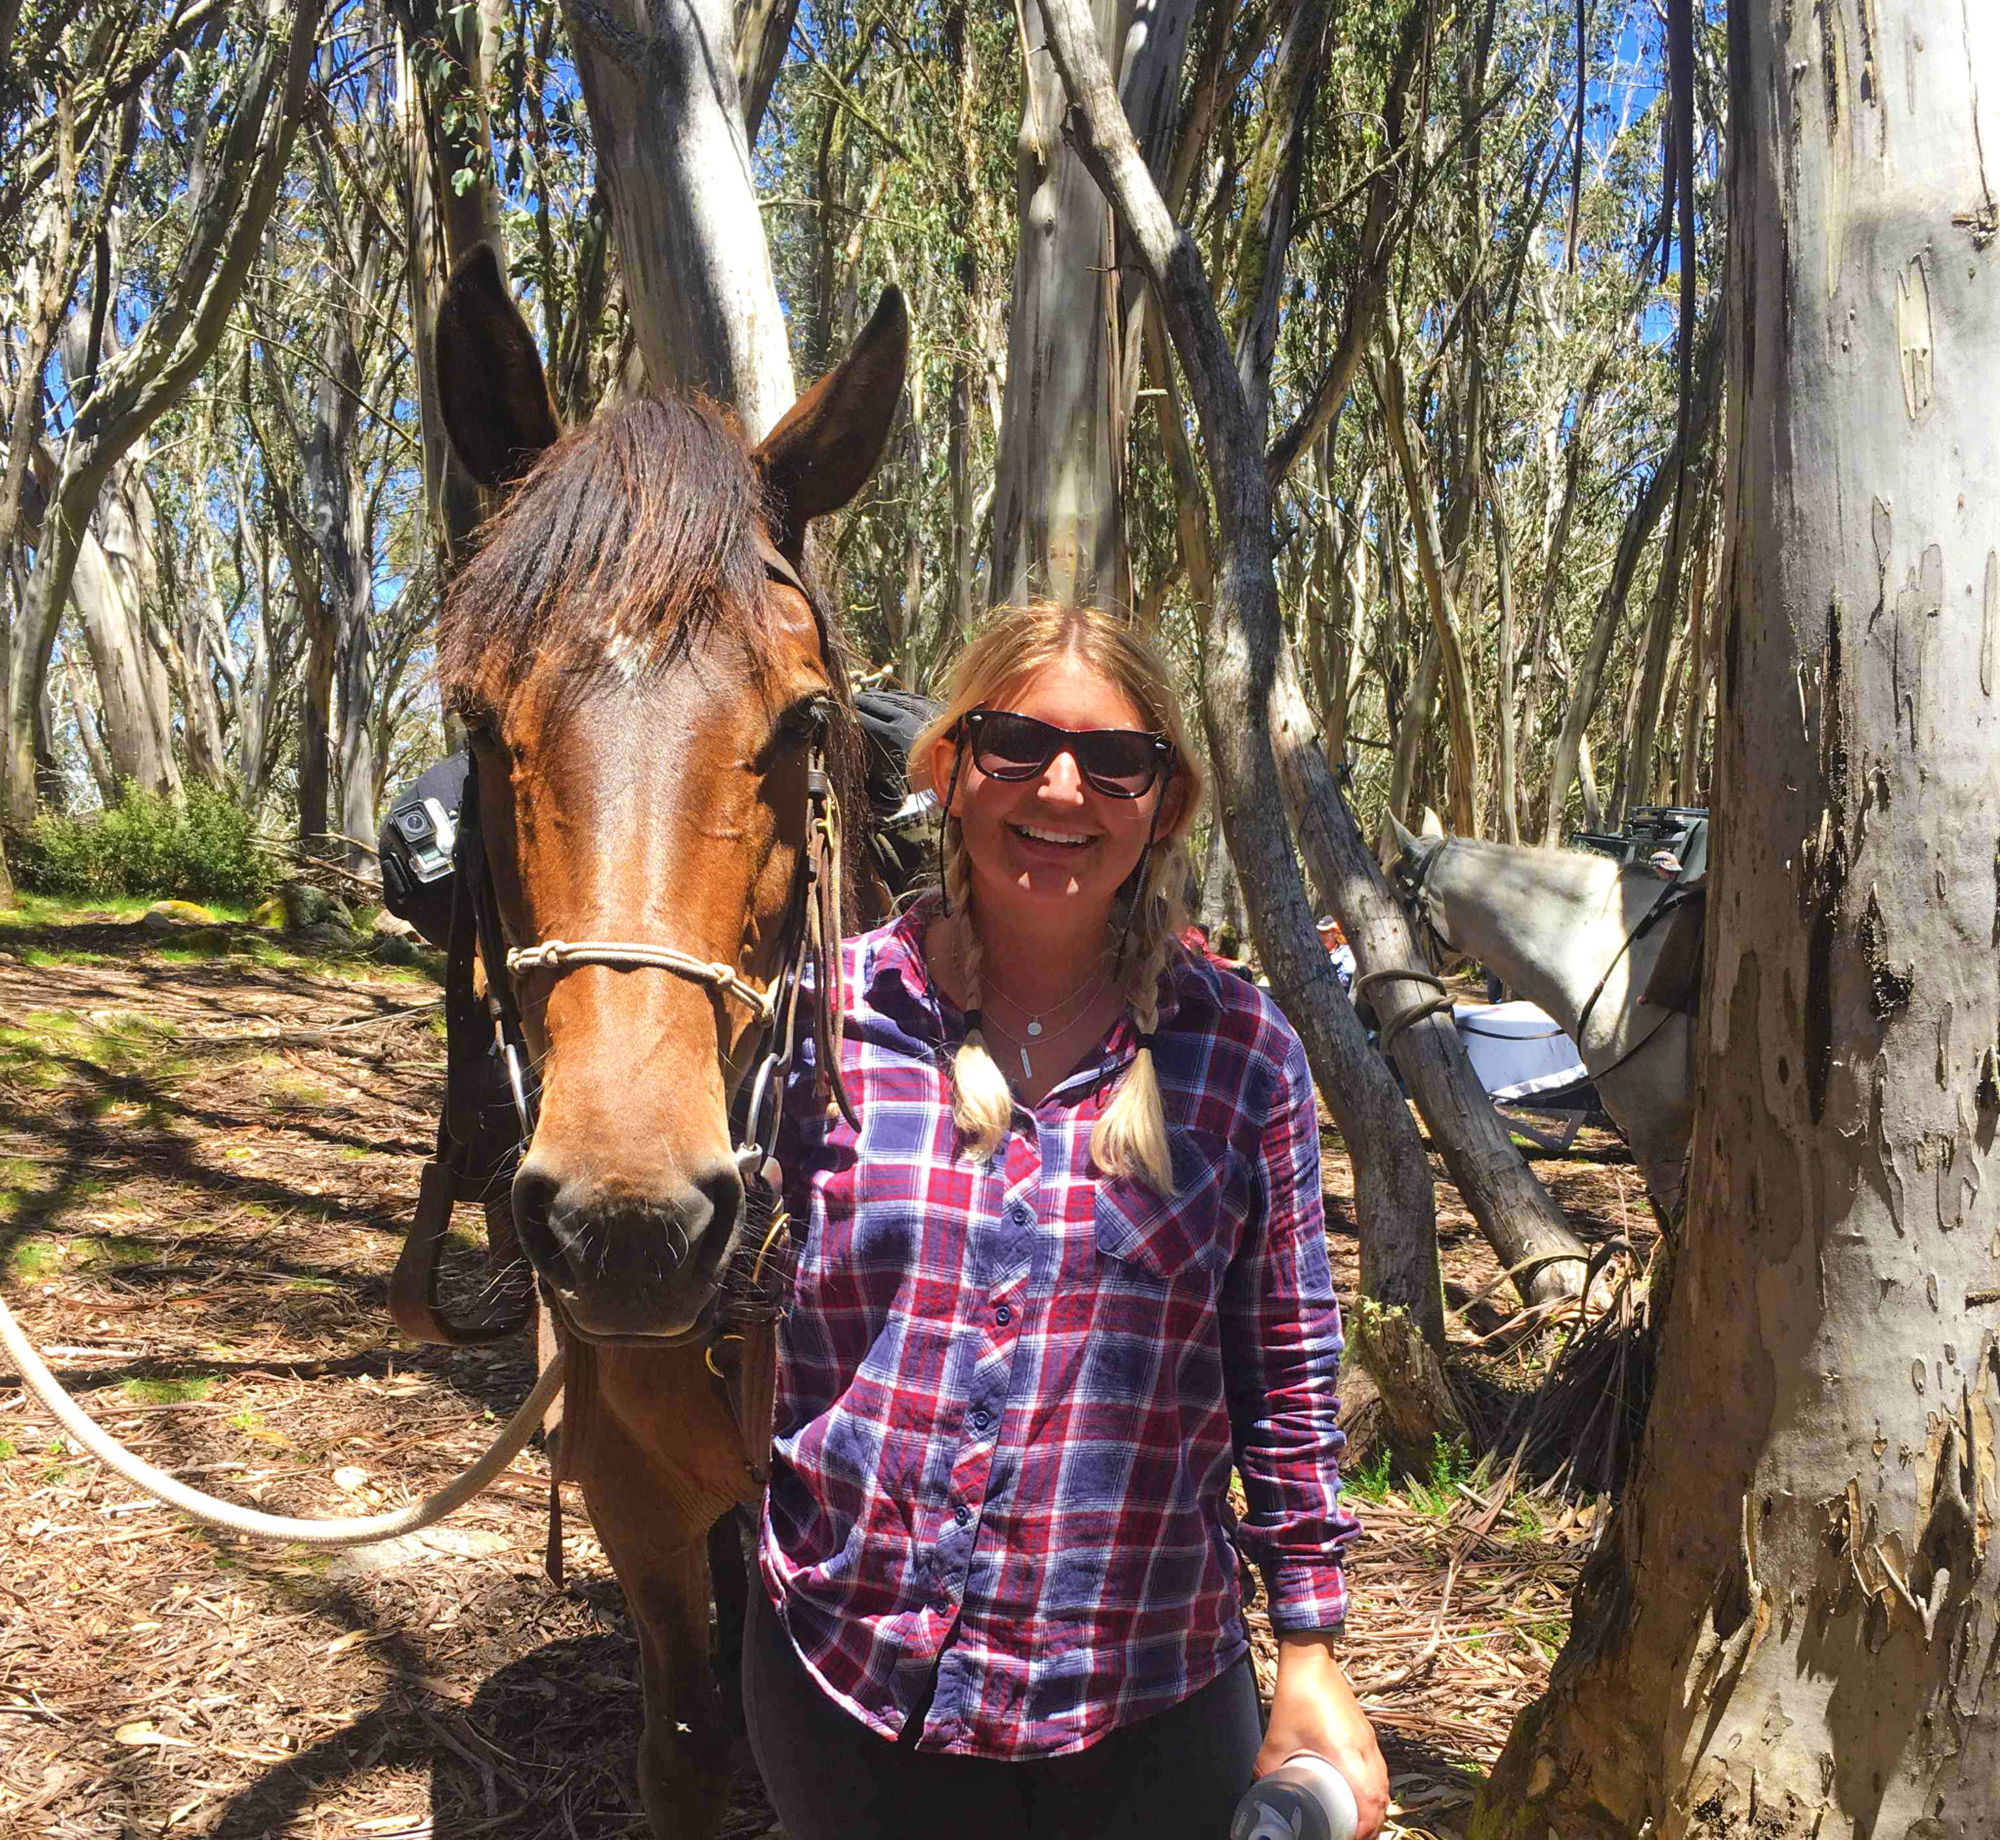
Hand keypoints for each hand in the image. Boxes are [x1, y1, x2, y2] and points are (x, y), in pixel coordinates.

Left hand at [1256, 1633, 1389, 1838]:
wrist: (1311, 1660)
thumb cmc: (1297, 1697)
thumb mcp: (1276, 1738)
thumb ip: (1268, 1769)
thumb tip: (1262, 1793)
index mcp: (1348, 1752)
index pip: (1370, 1800)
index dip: (1365, 1826)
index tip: (1351, 1839)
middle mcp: (1365, 1749)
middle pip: (1382, 1797)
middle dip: (1372, 1824)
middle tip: (1353, 1837)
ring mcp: (1369, 1740)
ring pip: (1383, 1784)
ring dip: (1376, 1808)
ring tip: (1359, 1825)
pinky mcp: (1367, 1733)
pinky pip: (1379, 1769)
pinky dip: (1376, 1789)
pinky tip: (1362, 1796)